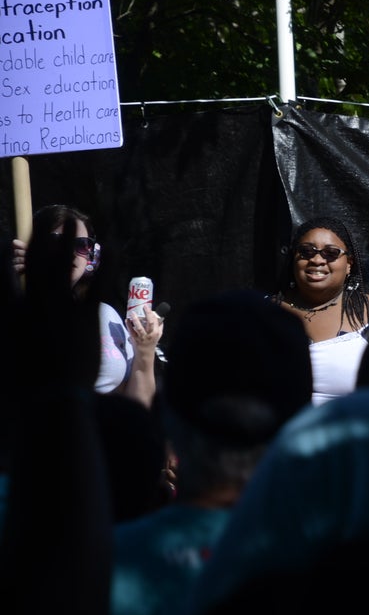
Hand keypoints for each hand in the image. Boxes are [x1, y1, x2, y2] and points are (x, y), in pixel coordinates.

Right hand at [4, 231, 99, 393]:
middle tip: (53, 217)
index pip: (8, 270)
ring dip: (70, 240)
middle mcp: (36, 301)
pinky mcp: (87, 315)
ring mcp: (62, 306)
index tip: (18, 238)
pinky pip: (99, 280)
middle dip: (45, 234)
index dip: (13, 251)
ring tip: (75, 222)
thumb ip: (15, 319)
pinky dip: (105, 261)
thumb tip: (15, 300)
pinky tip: (111, 246)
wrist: (53, 397)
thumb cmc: (31, 376)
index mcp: (13, 309)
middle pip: (39, 258)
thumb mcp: (13, 344)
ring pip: (64, 263)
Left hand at [125, 305, 164, 353]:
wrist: (145, 354)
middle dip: (147, 314)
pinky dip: (128, 325)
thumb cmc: (152, 343)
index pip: (155, 321)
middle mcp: (150, 334)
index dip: (151, 313)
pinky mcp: (134, 339)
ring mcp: (142, 337)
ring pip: (139, 327)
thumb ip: (160, 327)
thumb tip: (160, 318)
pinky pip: (131, 331)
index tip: (147, 307)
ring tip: (133, 313)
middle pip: (150, 323)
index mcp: (156, 332)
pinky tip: (127, 320)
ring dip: (136, 320)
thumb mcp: (158, 335)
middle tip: (144, 306)